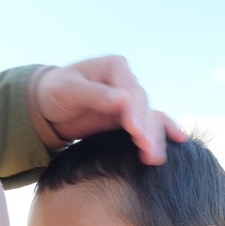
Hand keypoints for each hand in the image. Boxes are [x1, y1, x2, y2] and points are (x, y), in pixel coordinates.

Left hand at [34, 55, 186, 164]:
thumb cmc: (54, 91)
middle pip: (143, 107)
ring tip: (155, 158)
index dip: (134, 111)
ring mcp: (129, 101)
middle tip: (147, 149)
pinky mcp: (126, 118)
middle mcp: (126, 82)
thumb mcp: (69, 90)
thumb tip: (124, 99)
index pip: (130, 91)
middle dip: (146, 129)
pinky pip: (147, 126)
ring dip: (154, 138)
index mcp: (115, 67)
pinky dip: (159, 135)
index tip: (135, 131)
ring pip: (148, 119)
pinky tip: (178, 141)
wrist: (46, 105)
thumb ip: (95, 94)